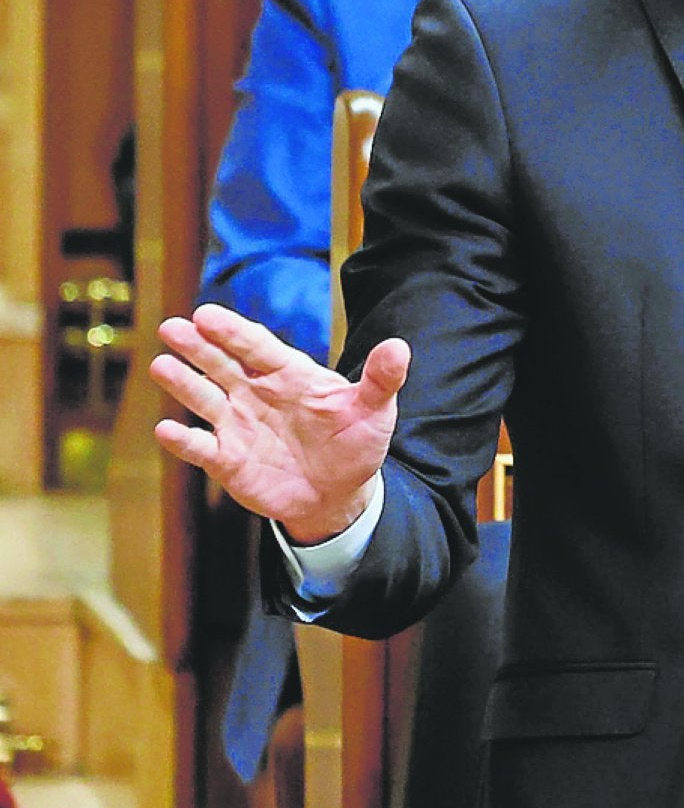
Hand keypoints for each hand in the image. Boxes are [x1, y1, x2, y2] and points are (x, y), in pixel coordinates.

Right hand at [150, 303, 409, 544]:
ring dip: (183, 384)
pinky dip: (184, 441)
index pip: (257, 346)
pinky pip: (201, 448)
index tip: (207, 315)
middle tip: (172, 327)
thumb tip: (399, 346)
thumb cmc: (355, 443)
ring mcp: (239, 425)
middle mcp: (257, 393)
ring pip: (204, 398)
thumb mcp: (374, 410)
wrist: (340, 493)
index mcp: (290, 374)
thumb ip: (381, 379)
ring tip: (161, 365)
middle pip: (222, 364)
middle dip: (197, 346)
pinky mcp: (228, 460)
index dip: (232, 331)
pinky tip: (167, 430)